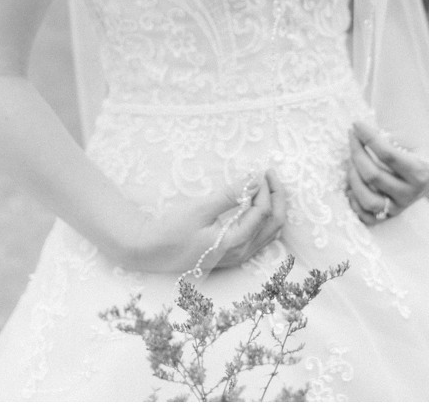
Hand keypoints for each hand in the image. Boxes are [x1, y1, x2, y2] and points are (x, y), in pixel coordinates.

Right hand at [115, 169, 286, 274]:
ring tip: (267, 187)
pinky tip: (258, 206)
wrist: (151, 252)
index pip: (263, 212)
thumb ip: (229, 195)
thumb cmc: (172, 230)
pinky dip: (265, 219)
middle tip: (270, 175)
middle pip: (274, 224)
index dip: (265, 189)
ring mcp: (238, 257)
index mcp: (234, 243)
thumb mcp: (200, 209)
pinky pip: (260, 238)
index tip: (259, 171)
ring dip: (273, 208)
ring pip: (270, 233)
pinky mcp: (232, 256)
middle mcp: (241, 253)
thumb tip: (254, 180)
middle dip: (277, 197)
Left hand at [345, 122, 428, 225]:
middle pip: (373, 176)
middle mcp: (410, 194)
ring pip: (368, 200)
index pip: (387, 154)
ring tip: (350, 162)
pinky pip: (367, 218)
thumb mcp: (410, 140)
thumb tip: (359, 130)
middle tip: (352, 138)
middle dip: (356, 153)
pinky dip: (355, 203)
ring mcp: (400, 208)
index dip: (368, 137)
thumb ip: (389, 136)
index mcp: (420, 172)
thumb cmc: (416, 150)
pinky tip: (351, 186)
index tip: (356, 124)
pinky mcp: (390, 217)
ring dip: (353, 179)